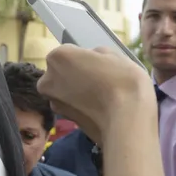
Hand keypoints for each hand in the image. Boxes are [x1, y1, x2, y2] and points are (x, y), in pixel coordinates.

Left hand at [37, 45, 152, 145]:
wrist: (127, 119)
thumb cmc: (122, 80)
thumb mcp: (113, 55)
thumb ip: (94, 55)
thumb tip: (91, 61)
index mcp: (57, 57)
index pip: (68, 53)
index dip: (84, 59)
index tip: (98, 66)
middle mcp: (48, 80)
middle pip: (61, 73)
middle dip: (75, 76)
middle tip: (99, 81)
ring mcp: (54, 103)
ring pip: (65, 93)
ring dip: (77, 93)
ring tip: (102, 97)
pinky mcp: (64, 121)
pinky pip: (72, 108)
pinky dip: (82, 108)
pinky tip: (100, 110)